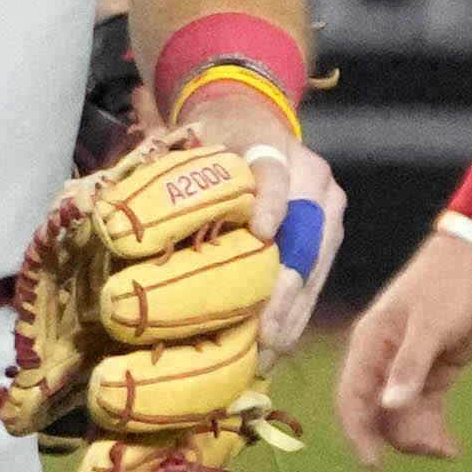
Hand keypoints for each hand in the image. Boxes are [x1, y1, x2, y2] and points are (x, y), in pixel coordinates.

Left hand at [164, 86, 349, 355]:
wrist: (251, 120)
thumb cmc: (215, 138)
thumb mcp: (198, 142)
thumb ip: (182, 174)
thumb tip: (141, 216)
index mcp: (274, 147)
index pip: (274, 175)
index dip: (270, 204)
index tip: (261, 233)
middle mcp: (313, 176)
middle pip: (306, 235)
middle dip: (285, 289)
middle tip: (262, 332)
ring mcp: (328, 209)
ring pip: (316, 264)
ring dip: (293, 311)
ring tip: (267, 350)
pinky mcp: (330, 236)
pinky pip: (318, 277)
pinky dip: (297, 312)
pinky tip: (277, 346)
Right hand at [332, 234, 471, 461]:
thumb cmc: (449, 285)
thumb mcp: (431, 324)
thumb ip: (410, 365)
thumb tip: (390, 406)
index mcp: (370, 345)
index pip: (351, 398)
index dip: (357, 432)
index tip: (373, 463)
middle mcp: (381, 360)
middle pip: (376, 414)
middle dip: (398, 437)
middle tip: (434, 447)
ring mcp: (406, 368)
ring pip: (400, 417)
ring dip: (419, 437)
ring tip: (448, 448)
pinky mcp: (431, 374)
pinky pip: (423, 411)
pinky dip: (433, 430)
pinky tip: (451, 448)